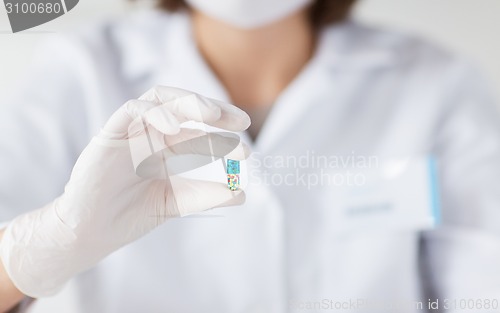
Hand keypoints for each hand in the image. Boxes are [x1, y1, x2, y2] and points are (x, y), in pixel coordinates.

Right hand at [0, 86, 250, 296]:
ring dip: (188, 102)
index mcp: (166, 147)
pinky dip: (154, 113)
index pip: (198, 129)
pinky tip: (176, 128)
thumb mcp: (176, 202)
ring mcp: (130, 131)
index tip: (246, 145)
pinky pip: (130, 110)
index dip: (222, 132)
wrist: (92, 233)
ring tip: (213, 114)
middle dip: (213, 110)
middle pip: (185, 108)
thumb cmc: (130, 215)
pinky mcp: (109, 134)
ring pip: (160, 100)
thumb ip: (205, 196)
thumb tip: (242, 194)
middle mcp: (150, 134)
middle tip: (240, 121)